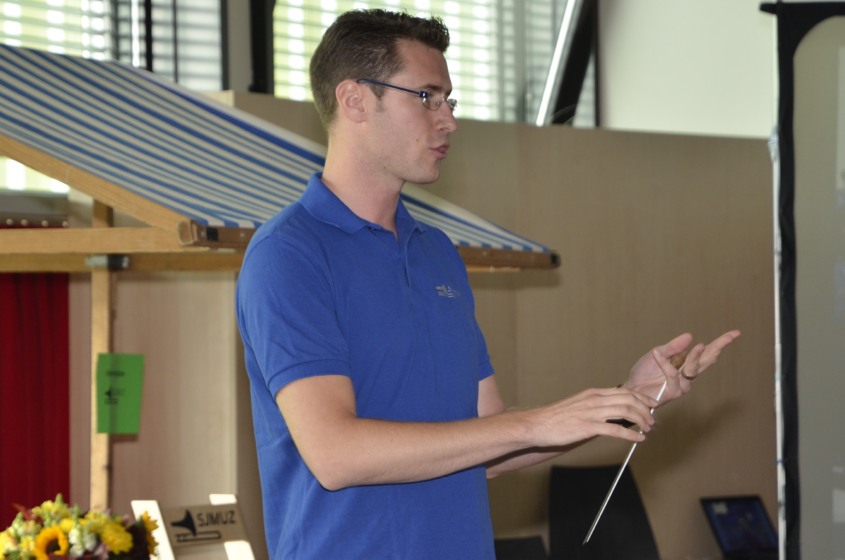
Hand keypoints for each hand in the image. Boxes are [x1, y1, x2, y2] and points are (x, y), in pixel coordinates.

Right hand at [528, 387, 659, 446]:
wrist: (537, 424)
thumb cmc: (556, 418)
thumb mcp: (578, 406)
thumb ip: (595, 407)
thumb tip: (612, 416)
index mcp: (592, 393)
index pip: (624, 391)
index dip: (642, 398)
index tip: (652, 405)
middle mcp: (594, 400)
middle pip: (629, 399)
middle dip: (645, 410)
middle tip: (653, 421)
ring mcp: (591, 413)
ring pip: (626, 412)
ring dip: (642, 421)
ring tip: (648, 429)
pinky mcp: (588, 427)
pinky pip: (616, 430)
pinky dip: (631, 434)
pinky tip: (638, 439)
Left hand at [625, 330, 740, 404]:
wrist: (632, 387)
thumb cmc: (645, 371)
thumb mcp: (658, 353)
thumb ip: (673, 347)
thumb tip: (691, 336)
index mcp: (687, 362)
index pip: (707, 351)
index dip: (720, 343)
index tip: (735, 333)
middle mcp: (688, 373)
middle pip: (708, 360)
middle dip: (718, 347)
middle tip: (729, 337)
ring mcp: (683, 384)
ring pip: (694, 369)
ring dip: (697, 357)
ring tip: (700, 346)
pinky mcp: (674, 392)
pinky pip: (673, 374)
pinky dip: (665, 363)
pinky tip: (657, 354)